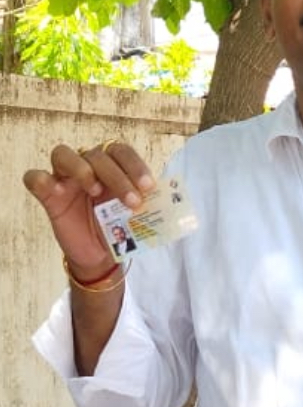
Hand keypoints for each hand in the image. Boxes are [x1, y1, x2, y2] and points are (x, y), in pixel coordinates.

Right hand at [23, 140, 154, 279]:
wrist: (100, 255)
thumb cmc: (118, 228)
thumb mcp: (136, 215)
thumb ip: (145, 202)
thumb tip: (164, 197)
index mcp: (111, 165)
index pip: (121, 151)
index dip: (135, 165)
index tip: (149, 187)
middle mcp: (87, 165)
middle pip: (97, 155)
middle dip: (118, 177)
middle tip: (133, 202)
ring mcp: (64, 178)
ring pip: (62, 154)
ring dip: (81, 169)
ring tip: (95, 191)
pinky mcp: (48, 195)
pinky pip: (34, 178)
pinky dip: (40, 180)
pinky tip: (57, 191)